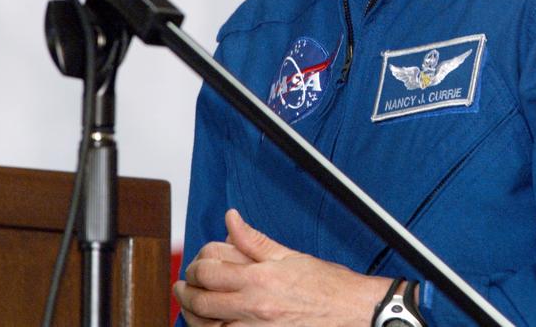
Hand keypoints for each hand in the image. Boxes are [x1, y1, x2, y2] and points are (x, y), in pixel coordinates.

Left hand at [173, 208, 391, 325]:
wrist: (351, 310)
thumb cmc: (326, 284)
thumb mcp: (289, 255)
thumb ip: (254, 239)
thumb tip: (232, 219)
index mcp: (260, 279)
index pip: (210, 272)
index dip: (196, 268)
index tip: (196, 266)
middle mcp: (254, 308)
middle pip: (201, 303)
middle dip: (186, 293)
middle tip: (183, 286)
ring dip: (193, 317)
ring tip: (191, 307)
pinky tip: (212, 324)